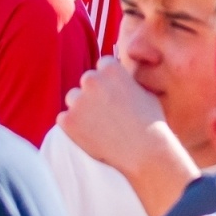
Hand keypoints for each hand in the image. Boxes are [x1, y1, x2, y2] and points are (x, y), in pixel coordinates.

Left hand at [59, 56, 172, 174]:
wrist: (144, 150)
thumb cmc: (151, 122)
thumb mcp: (146, 92)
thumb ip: (128, 82)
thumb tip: (122, 80)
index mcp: (112, 69)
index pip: (103, 65)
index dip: (110, 78)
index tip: (114, 90)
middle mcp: (92, 80)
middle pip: (87, 80)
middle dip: (95, 91)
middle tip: (107, 109)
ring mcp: (78, 101)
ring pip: (73, 98)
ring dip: (82, 107)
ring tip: (99, 123)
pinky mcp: (68, 121)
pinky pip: (64, 118)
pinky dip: (74, 125)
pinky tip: (91, 134)